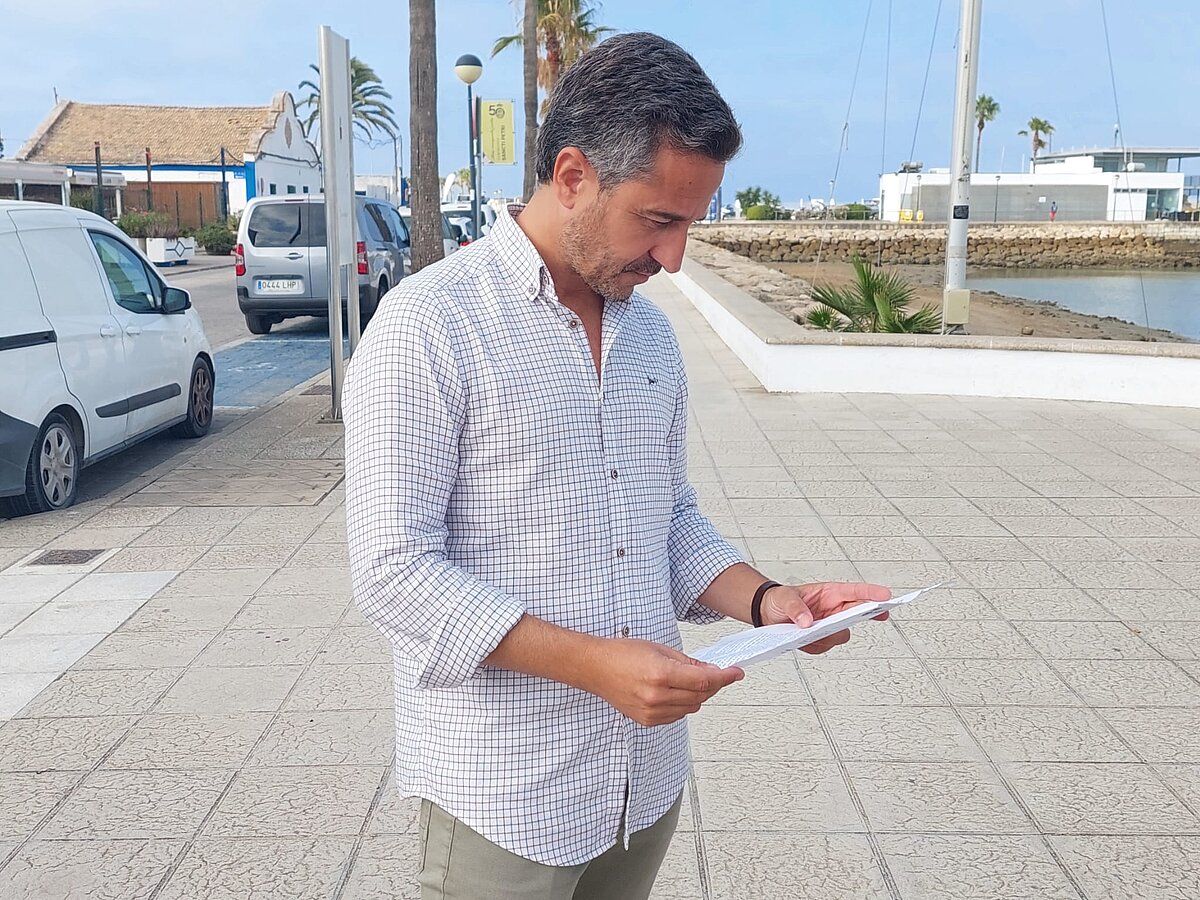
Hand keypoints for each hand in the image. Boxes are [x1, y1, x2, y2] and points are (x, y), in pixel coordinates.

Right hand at [580, 638, 743, 726]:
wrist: (596, 669)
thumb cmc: (621, 654)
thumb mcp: (658, 649)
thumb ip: (687, 662)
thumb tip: (709, 671)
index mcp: (660, 674)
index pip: (704, 680)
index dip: (724, 677)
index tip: (735, 673)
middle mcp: (656, 697)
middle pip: (700, 695)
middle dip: (712, 684)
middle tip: (715, 673)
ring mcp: (651, 712)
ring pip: (692, 707)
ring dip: (698, 694)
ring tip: (688, 680)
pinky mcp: (647, 721)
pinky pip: (678, 716)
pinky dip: (683, 704)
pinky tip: (675, 692)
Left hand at [759, 581, 891, 654]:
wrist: (768, 613)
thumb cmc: (779, 599)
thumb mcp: (783, 598)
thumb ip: (794, 607)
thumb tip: (807, 622)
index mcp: (830, 593)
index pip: (855, 592)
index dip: (872, 594)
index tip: (887, 597)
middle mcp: (834, 609)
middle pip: (857, 614)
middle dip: (865, 615)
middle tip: (872, 617)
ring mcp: (829, 626)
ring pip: (842, 635)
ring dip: (830, 635)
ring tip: (810, 631)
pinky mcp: (820, 640)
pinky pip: (824, 647)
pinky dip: (815, 646)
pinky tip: (802, 639)